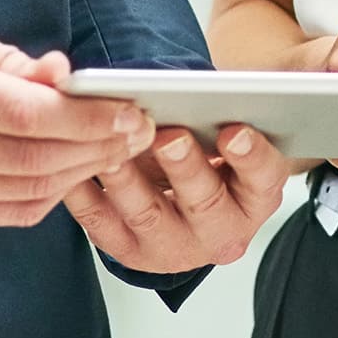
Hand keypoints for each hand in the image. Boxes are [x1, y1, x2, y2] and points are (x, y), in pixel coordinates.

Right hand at [0, 7, 153, 226]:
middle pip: (35, 157)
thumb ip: (3, 56)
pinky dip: (48, 194)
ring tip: (117, 150)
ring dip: (82, 172)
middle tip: (139, 131)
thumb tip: (61, 75)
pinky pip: (6, 211)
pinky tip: (71, 171)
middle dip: (99, 146)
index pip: (27, 113)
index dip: (88, 116)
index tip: (128, 108)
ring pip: (27, 190)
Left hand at [63, 124, 290, 272]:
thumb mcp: (229, 132)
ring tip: (111, 151)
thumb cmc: (208, 153)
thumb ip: (234, 107)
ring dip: (128, 182)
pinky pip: (103, 225)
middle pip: (206, 203)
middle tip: (168, 136)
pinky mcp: (130, 252)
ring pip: (150, 217)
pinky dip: (86, 196)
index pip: (262, 177)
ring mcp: (175, 246)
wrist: (181, 200)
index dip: (250, 155)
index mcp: (255, 196)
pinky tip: (75, 168)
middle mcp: (221, 230)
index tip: (232, 130)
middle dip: (185, 167)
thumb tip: (227, 86)